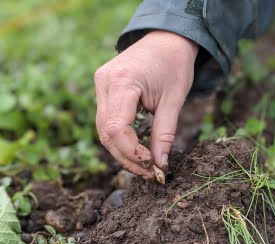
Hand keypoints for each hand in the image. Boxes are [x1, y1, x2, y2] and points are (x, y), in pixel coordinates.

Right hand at [94, 30, 198, 179]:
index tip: (152, 166)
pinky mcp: (103, 88)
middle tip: (149, 173)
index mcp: (121, 81)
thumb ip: (164, 134)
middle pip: (105, 133)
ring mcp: (100, 84)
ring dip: (122, 151)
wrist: (167, 39)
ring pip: (103, 130)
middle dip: (127, 157)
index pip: (116, 128)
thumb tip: (160, 166)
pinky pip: (106, 121)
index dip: (132, 152)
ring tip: (145, 164)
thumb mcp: (174, 100)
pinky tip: (136, 149)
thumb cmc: (174, 64)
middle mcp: (104, 82)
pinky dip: (120, 138)